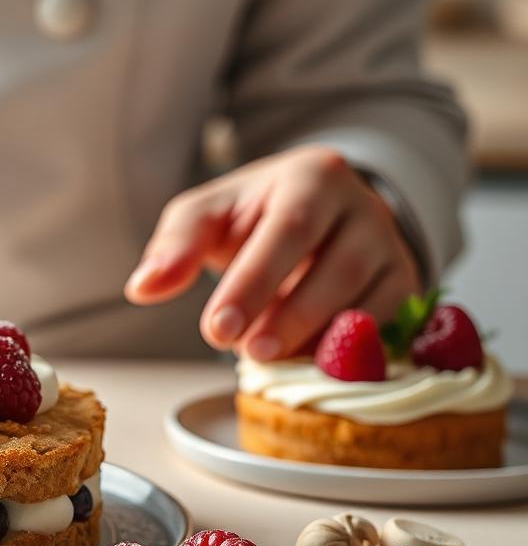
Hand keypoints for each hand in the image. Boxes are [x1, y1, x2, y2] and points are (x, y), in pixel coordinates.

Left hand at [124, 145, 420, 359]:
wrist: (307, 215)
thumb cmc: (248, 217)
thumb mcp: (203, 217)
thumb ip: (174, 247)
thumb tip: (141, 287)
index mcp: (313, 177)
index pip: (289, 231)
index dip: (255, 284)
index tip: (217, 330)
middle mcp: (364, 207)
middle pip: (338, 266)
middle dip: (290, 316)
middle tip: (245, 352)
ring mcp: (391, 247)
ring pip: (370, 300)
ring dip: (318, 339)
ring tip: (267, 362)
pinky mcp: (404, 285)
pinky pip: (388, 326)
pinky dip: (351, 354)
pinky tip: (308, 368)